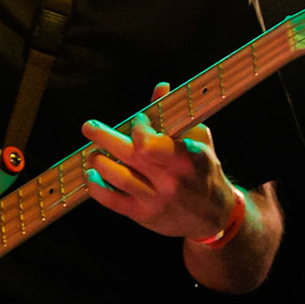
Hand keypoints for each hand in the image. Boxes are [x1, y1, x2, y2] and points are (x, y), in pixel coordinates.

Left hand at [81, 82, 236, 240]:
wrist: (215, 215)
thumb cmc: (203, 169)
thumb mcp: (197, 141)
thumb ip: (174, 116)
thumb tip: (160, 88)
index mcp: (186, 158)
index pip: (152, 142)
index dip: (139, 128)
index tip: (137, 120)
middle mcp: (171, 181)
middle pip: (130, 155)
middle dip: (105, 137)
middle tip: (89, 127)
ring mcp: (156, 200)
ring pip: (118, 176)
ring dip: (99, 161)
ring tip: (93, 153)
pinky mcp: (144, 215)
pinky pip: (112, 201)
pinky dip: (97, 187)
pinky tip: (91, 176)